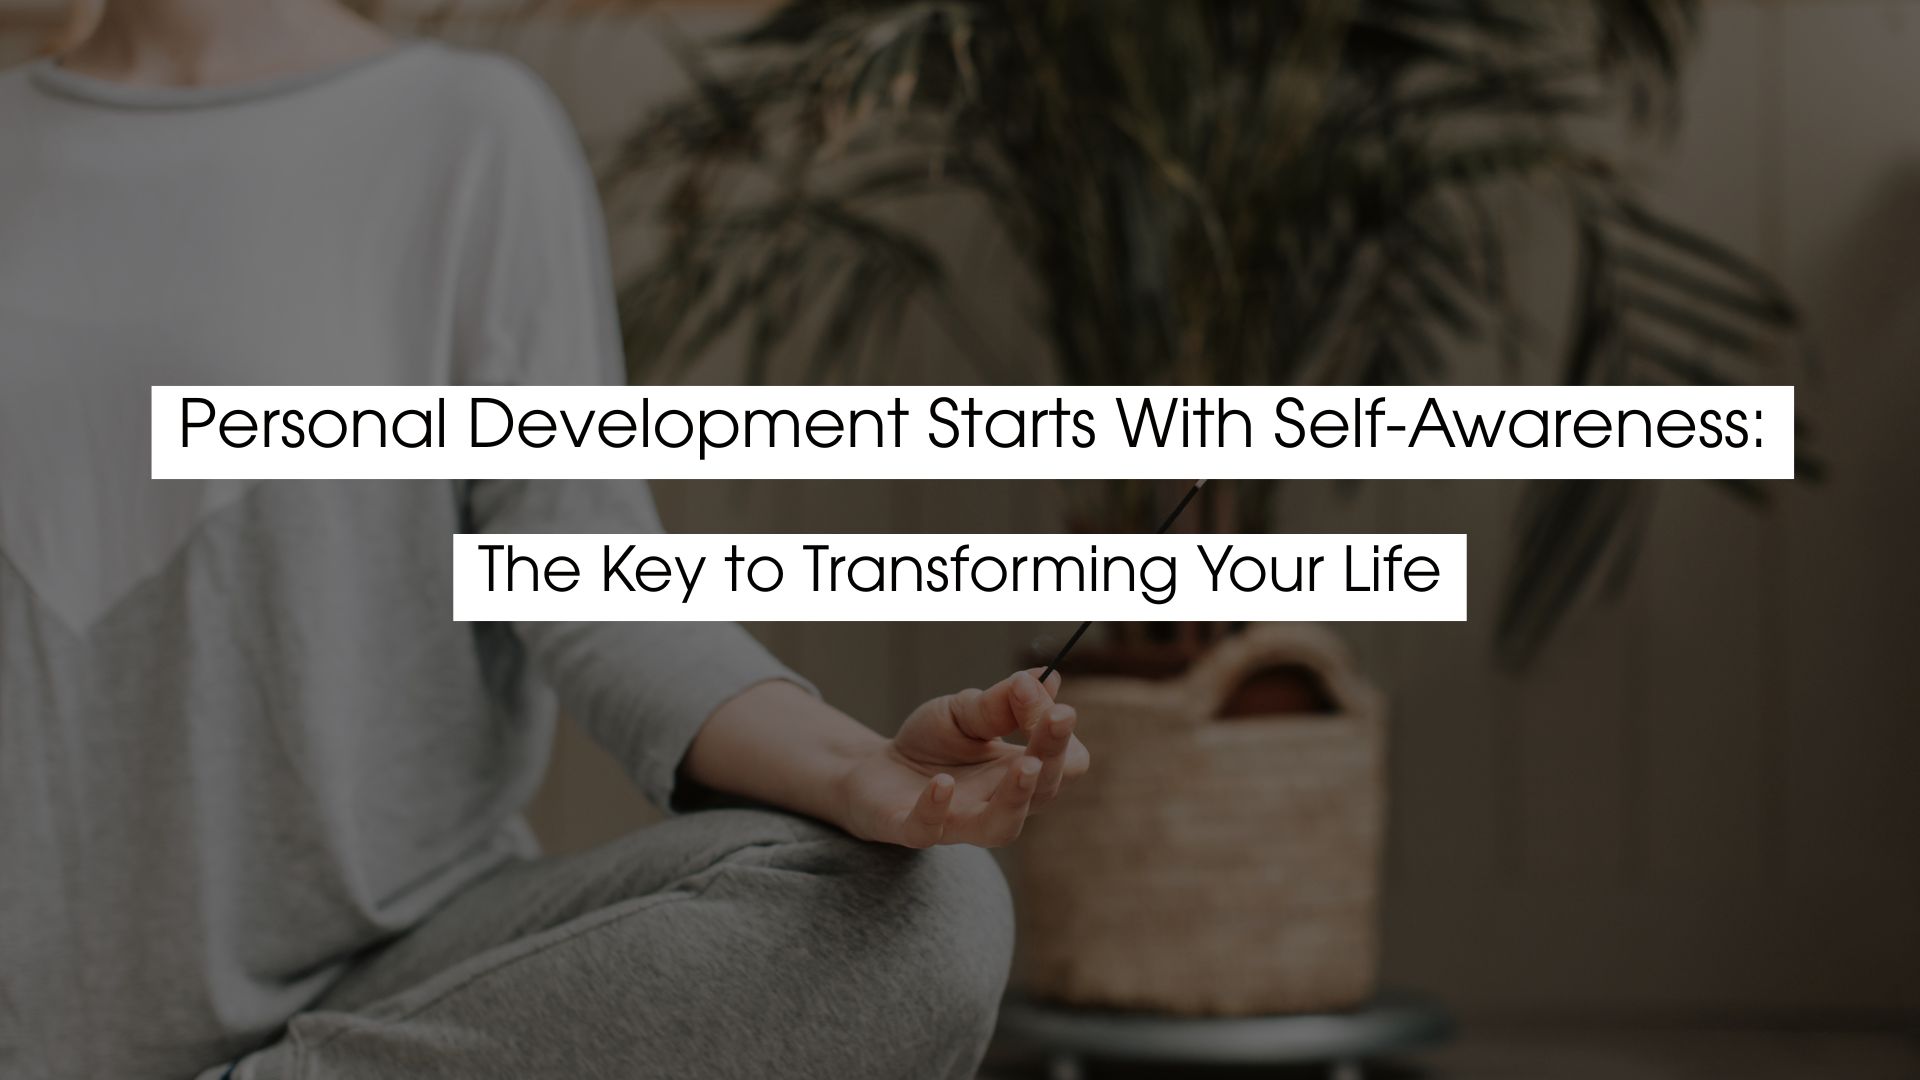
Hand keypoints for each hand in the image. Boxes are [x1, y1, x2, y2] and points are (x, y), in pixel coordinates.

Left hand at [836, 669, 1090, 848]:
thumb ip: (1001, 702)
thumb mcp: (965, 712)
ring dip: (1017, 798)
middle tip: (1055, 718)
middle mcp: (997, 803)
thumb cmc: (931, 744)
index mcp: (1018, 772)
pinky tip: (943, 782)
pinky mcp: (911, 828)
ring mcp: (956, 821)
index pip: (1065, 763)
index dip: (1062, 734)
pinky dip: (936, 808)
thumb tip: (1046, 676)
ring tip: (1026, 765)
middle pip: (1044, 792)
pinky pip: (928, 830)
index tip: (1052, 700)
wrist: (874, 769)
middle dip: (1053, 754)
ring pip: (1000, 828)